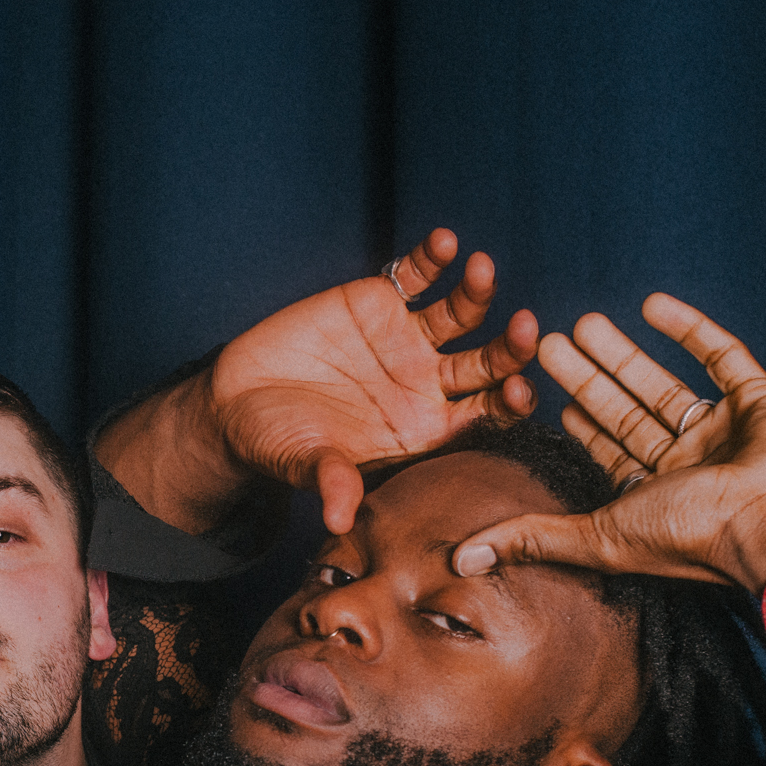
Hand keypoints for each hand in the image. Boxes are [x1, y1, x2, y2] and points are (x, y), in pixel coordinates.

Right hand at [210, 228, 538, 532]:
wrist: (239, 399)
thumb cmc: (277, 443)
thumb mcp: (304, 462)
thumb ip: (331, 481)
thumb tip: (337, 522)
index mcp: (424, 429)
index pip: (482, 418)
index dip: (505, 405)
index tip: (517, 391)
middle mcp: (427, 383)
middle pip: (486, 364)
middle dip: (510, 348)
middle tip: (526, 329)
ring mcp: (408, 338)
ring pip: (459, 313)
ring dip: (477, 292)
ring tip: (479, 270)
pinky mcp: (380, 300)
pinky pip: (416, 275)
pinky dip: (432, 257)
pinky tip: (444, 243)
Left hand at [454, 294, 765, 588]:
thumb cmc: (689, 536)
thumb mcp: (595, 536)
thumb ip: (531, 537)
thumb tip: (459, 558)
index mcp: (651, 498)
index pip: (603, 452)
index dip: (575, 421)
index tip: (540, 390)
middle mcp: (686, 466)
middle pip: (626, 410)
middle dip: (587, 376)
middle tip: (546, 339)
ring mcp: (724, 432)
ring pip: (666, 382)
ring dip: (626, 352)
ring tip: (584, 321)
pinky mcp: (760, 399)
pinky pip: (723, 357)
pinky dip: (691, 330)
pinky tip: (653, 304)